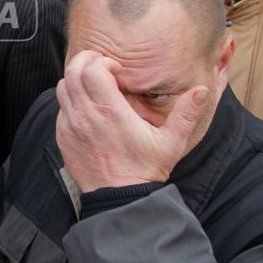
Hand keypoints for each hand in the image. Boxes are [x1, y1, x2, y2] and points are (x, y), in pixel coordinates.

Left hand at [54, 51, 213, 193]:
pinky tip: (87, 107)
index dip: (103, 61)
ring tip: (93, 85)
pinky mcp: (63, 138)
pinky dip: (70, 100)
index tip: (117, 70)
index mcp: (111, 112)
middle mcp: (86, 116)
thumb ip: (186, 114)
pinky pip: (60, 109)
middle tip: (101, 67)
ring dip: (76, 80)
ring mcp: (71, 127)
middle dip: (86, 61)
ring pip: (62, 88)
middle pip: (72, 72)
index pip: (93, 70)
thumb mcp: (171, 143)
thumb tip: (202, 91)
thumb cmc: (146, 171)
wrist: (121, 200)